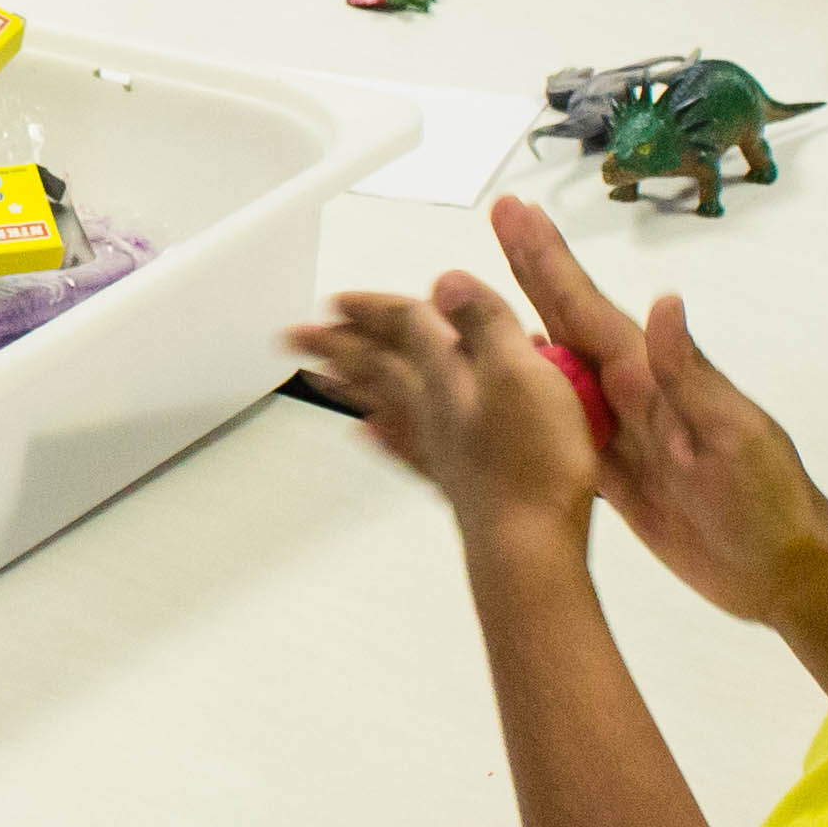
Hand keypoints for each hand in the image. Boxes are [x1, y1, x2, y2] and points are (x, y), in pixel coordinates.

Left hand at [289, 259, 600, 572]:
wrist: (529, 544)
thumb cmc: (531, 463)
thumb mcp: (520, 370)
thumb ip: (483, 322)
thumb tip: (445, 282)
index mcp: (447, 374)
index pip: (401, 327)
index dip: (372, 309)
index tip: (337, 301)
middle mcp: (435, 407)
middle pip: (376, 366)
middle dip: (338, 345)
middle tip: (296, 336)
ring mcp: (443, 446)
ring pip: (381, 404)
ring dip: (349, 383)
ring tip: (319, 373)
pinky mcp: (459, 482)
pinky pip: (406, 450)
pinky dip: (384, 437)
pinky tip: (367, 433)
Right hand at [488, 197, 827, 661]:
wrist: (781, 568)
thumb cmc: (765, 500)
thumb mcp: (733, 435)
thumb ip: (691, 375)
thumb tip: (664, 301)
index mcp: (652, 379)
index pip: (589, 310)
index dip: (550, 263)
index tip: (516, 212)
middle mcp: (630, 394)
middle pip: (568, 322)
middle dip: (531, 270)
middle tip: (500, 216)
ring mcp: (620, 433)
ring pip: (554, 372)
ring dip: (518, 330)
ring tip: (475, 301)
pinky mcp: (612, 476)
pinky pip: (557, 430)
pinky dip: (526, 405)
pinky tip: (499, 392)